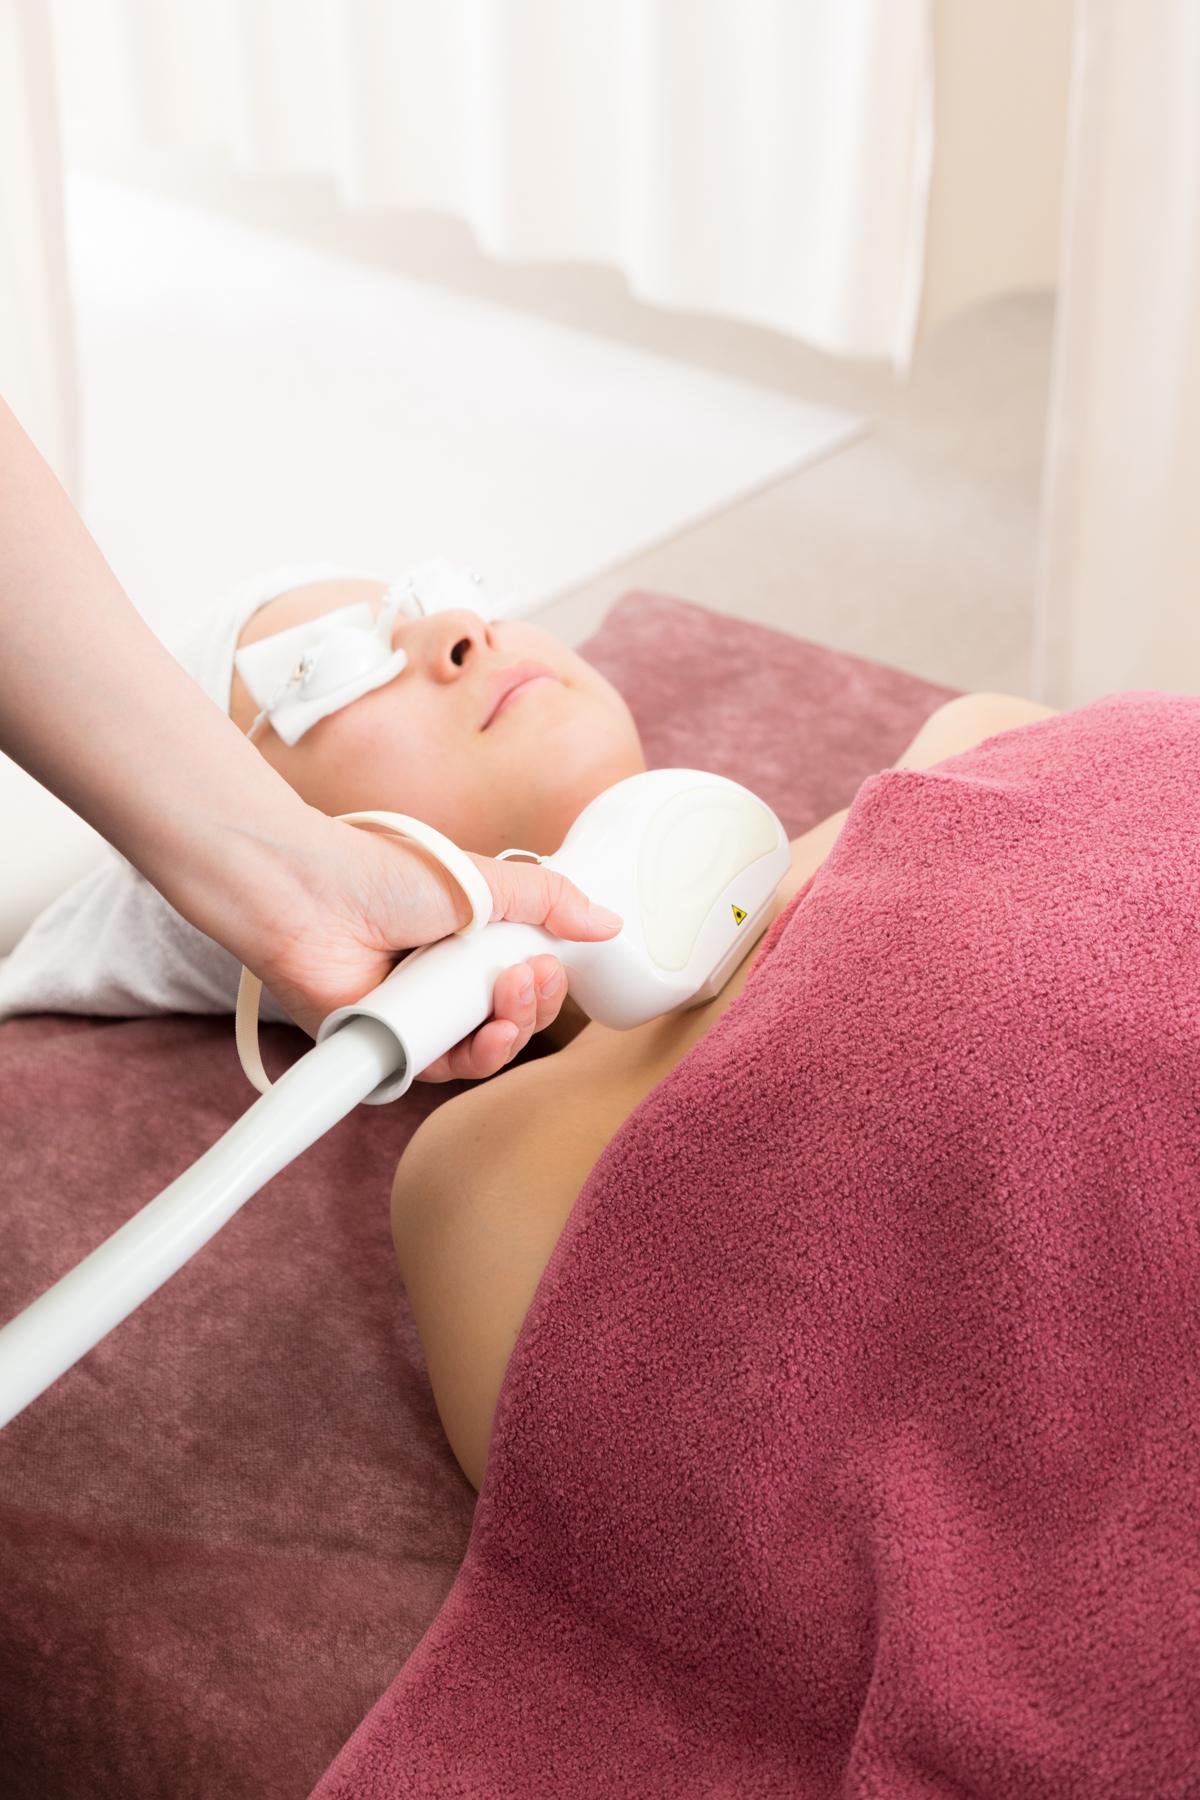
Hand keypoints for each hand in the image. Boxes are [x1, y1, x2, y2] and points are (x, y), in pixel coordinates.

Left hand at [248, 814, 620, 1074]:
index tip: (556, 958)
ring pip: (488, 1051)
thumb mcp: (484, 880)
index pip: (529, 977)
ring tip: (508, 993)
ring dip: (514, 1029)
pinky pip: (447, 1070)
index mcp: (469, 942)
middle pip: (516, 1019)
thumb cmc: (381, 876)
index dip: (550, 978)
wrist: (311, 898)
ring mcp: (422, 1018)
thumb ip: (550, 900)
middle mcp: (448, 983)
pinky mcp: (395, 1049)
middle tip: (531, 974)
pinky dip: (475, 1056)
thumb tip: (609, 923)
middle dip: (538, 1003)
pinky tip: (488, 1034)